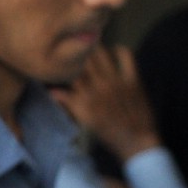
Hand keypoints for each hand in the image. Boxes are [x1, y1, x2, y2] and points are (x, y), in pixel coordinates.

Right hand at [53, 46, 160, 161]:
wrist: (136, 140)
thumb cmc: (108, 133)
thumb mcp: (84, 121)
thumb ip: (68, 103)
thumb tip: (52, 91)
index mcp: (83, 97)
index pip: (68, 73)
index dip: (63, 64)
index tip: (60, 60)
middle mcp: (97, 86)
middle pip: (82, 60)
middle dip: (77, 53)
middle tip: (75, 49)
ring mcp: (115, 81)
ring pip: (100, 54)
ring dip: (94, 48)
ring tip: (91, 47)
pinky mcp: (132, 78)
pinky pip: (125, 56)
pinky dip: (119, 50)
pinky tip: (115, 50)